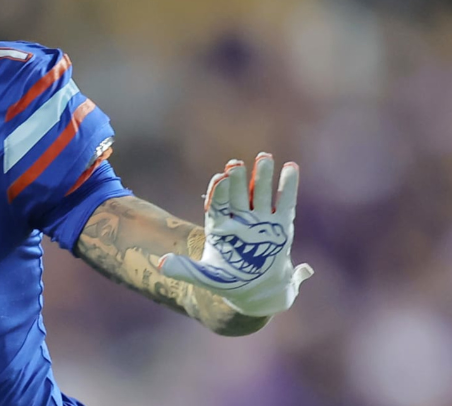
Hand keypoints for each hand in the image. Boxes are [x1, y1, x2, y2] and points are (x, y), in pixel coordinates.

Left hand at [157, 153, 313, 316]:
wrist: (257, 293)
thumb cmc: (228, 282)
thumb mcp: (205, 277)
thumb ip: (185, 270)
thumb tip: (161, 264)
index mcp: (219, 226)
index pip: (217, 203)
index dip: (218, 190)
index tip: (220, 178)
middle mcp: (239, 218)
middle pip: (237, 193)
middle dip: (237, 178)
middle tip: (236, 164)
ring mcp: (260, 220)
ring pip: (260, 193)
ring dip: (262, 176)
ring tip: (264, 157)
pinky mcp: (281, 225)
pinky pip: (284, 203)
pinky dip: (287, 186)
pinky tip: (290, 168)